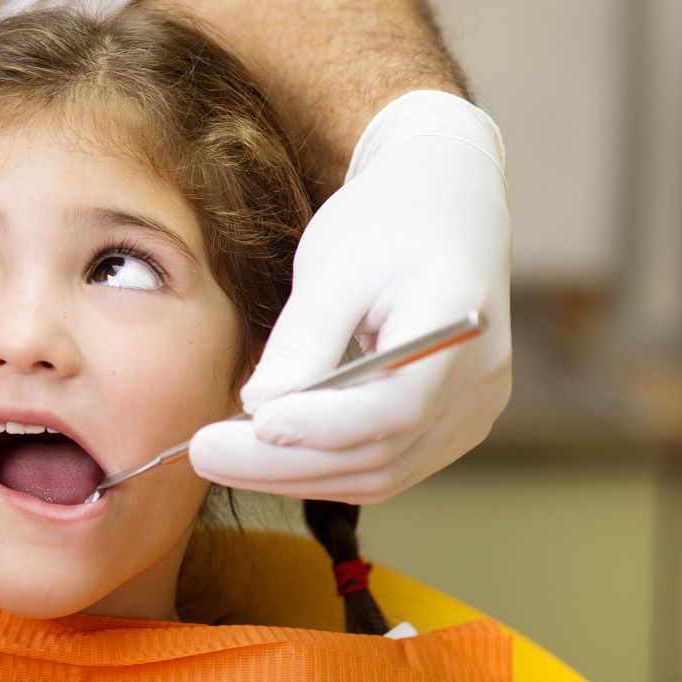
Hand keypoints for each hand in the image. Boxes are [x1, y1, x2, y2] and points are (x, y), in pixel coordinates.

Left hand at [190, 90, 510, 502]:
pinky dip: (322, 468)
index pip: (398, 404)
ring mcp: (470, 410)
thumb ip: (302, 340)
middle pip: (379, 452)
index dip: (324, 425)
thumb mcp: (333, 265)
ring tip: (220, 456)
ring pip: (378, 473)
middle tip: (203, 453)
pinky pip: (384, 466)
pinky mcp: (449, 426)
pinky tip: (265, 453)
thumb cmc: (385, 223)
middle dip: (284, 463)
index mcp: (458, 323)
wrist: (442, 206)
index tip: (254, 424)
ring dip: (294, 475)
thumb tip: (258, 409)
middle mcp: (478, 381)